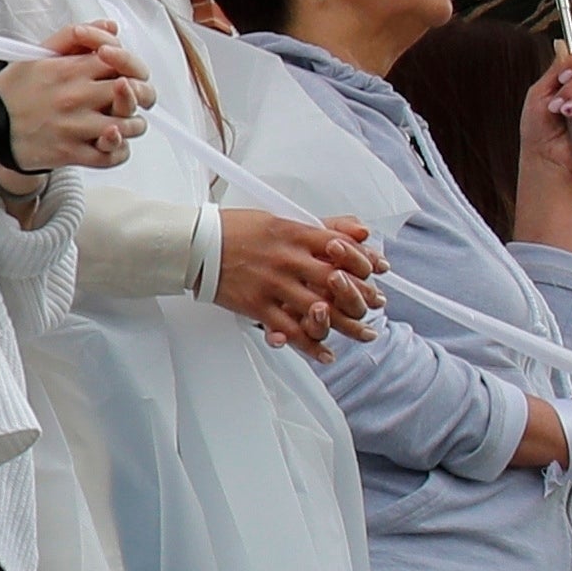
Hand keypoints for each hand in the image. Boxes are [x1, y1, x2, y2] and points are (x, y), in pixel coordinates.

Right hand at [6, 23, 148, 172]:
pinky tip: (110, 143)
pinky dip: (118, 151)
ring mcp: (75, 126)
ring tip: (121, 123)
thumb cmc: (9, 91)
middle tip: (135, 100)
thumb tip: (111, 27)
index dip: (132, 66)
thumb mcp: (38, 54)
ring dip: (132, 125)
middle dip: (142, 96)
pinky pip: (111, 156)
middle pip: (135, 93)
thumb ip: (76, 37)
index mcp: (71, 69)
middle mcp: (77, 96)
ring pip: (129, 126)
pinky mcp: (70, 153)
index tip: (126, 74)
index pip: (124, 61)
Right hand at [209, 208, 382, 351]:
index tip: (377, 272)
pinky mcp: (257, 305)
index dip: (364, 262)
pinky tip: (327, 353)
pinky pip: (289, 330)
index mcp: (293, 233)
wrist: (194, 244)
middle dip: (362, 296)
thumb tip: (359, 229)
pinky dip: (310, 345)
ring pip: (318, 310)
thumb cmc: (233, 229)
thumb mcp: (278, 217)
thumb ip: (320, 226)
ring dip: (346, 325)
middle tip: (376, 305)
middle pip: (336, 282)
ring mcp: (272, 284)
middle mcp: (287, 259)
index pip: (341, 248)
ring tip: (365, 333)